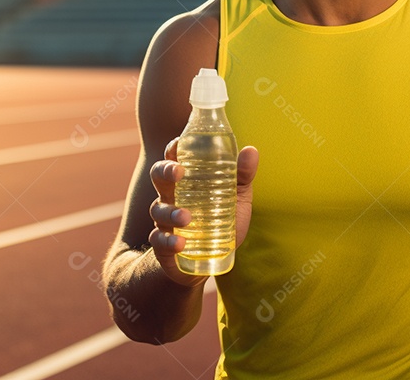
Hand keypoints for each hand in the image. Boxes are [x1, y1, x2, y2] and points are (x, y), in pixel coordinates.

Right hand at [148, 139, 258, 285]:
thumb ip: (243, 176)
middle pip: (158, 176)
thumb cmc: (220, 224)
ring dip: (171, 212)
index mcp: (187, 182)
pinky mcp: (162, 245)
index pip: (174, 158)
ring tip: (187, 218)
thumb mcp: (236, 199)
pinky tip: (180, 243)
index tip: (179, 144)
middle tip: (179, 172)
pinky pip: (159, 241)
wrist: (207, 265)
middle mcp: (171, 197)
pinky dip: (168, 241)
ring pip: (159, 210)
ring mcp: (164, 221)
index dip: (173, 149)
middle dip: (165, 171)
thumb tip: (251, 150)